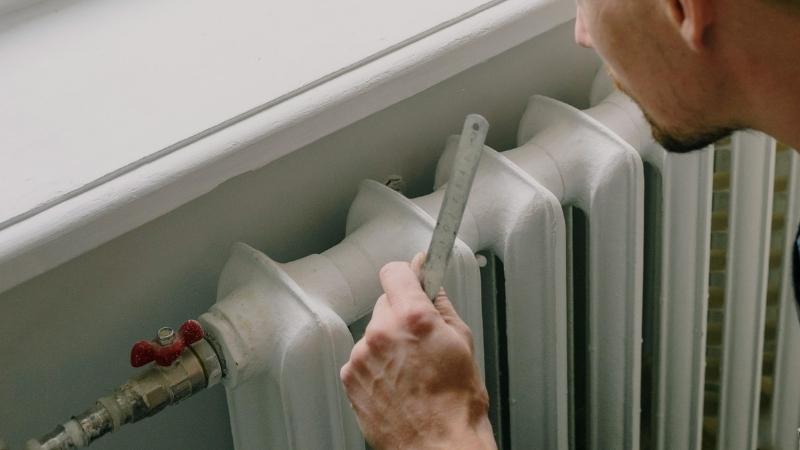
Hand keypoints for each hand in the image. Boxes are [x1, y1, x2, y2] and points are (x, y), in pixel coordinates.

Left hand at [340, 253, 495, 449]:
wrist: (438, 446)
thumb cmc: (455, 404)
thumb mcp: (463, 343)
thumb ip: (442, 306)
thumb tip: (432, 285)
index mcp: (413, 317)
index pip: (396, 272)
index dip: (408, 275)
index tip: (414, 279)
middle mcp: (382, 332)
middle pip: (386, 303)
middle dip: (402, 314)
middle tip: (422, 340)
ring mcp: (362, 356)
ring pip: (374, 333)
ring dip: (388, 342)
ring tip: (411, 370)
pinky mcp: (351, 377)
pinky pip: (363, 357)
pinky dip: (377, 365)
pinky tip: (397, 383)